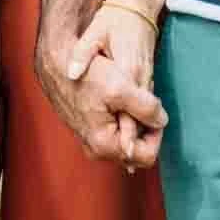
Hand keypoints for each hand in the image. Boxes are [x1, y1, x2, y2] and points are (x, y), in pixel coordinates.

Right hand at [66, 2, 161, 169]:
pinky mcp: (90, 130)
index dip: (156, 132)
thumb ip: (146, 108)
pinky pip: (116, 129)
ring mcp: (92, 141)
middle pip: (137, 148)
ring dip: (135, 119)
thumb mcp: (122, 87)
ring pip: (128, 137)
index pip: (147, 155)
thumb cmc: (88, 74)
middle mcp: (97, 149)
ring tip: (130, 95)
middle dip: (145, 125)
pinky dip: (124, 115)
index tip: (153, 108)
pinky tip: (120, 96)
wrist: (58, 64)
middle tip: (142, 100)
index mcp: (104, 145)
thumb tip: (161, 121)